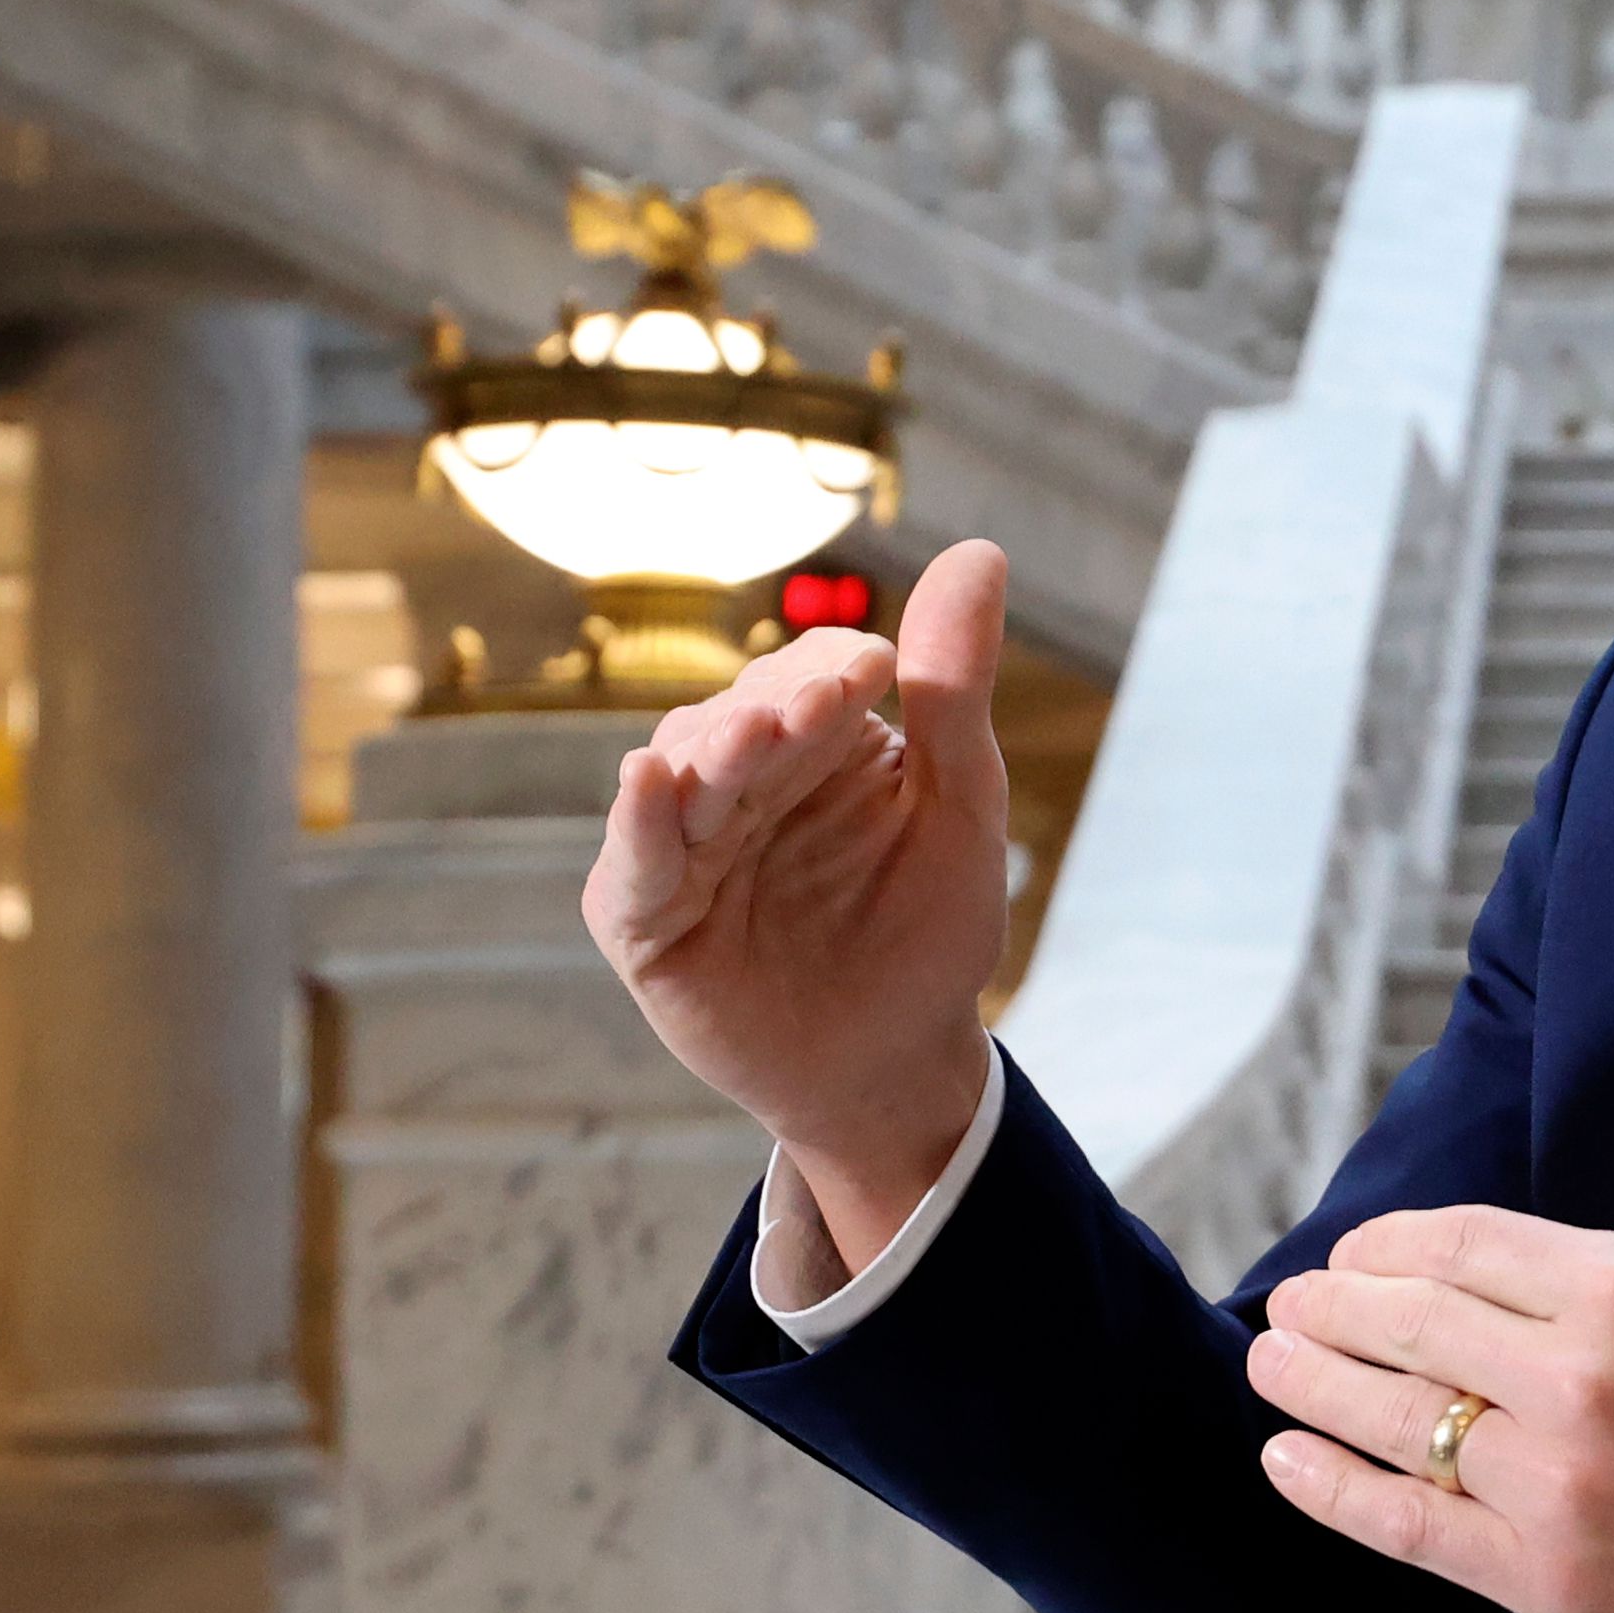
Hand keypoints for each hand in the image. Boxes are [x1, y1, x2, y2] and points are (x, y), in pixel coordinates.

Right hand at [583, 537, 1012, 1273]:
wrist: (896, 1062)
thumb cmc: (927, 929)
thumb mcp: (958, 806)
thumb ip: (955, 688)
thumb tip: (980, 549)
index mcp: (811, 741)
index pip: (808, 675)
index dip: (834, 671)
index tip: (878, 668)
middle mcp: (736, 777)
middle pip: (740, 717)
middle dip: (779, 708)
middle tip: (828, 699)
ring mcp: (682, 843)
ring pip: (682, 775)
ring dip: (717, 751)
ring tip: (757, 735)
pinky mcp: (644, 915)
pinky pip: (633, 862)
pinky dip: (638, 821)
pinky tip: (650, 780)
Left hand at [1246, 1048, 1613, 1612]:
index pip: (1470, 1244)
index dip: (1396, 1245)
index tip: (1360, 1250)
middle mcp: (1579, 1377)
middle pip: (1413, 1322)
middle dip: (1338, 1307)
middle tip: (1294, 1303)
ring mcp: (1555, 1482)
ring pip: (1394, 1419)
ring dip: (1314, 1385)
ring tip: (1271, 1363)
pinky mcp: (1548, 1577)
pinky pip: (1409, 1524)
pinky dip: (1333, 1490)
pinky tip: (1286, 1461)